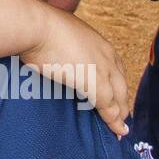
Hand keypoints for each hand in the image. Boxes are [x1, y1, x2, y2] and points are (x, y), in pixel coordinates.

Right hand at [21, 6, 129, 135]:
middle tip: (122, 117)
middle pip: (121, 84)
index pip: (115, 68)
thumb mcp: (58, 36)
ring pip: (118, 97)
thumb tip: (50, 52)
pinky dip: (113, 121)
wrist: (36, 28)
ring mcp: (102, 69)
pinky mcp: (95, 84)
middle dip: (122, 102)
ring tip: (119, 129)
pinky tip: (116, 131)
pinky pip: (108, 107)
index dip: (116, 84)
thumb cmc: (38, 29)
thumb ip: (63, 46)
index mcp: (98, 42)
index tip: (115, 97)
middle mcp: (106, 55)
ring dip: (119, 115)